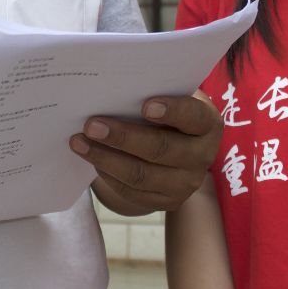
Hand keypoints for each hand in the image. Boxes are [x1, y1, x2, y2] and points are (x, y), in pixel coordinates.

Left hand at [72, 91, 219, 215]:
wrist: (174, 147)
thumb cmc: (167, 112)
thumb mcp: (169, 97)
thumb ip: (152, 91)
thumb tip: (112, 87)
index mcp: (207, 123)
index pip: (194, 117)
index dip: (173, 111)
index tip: (145, 106)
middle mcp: (202, 156)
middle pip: (162, 149)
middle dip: (123, 137)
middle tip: (91, 125)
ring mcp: (186, 183)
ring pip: (141, 175)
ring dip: (105, 158)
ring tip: (80, 142)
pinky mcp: (167, 201)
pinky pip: (132, 192)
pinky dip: (108, 175)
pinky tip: (92, 159)